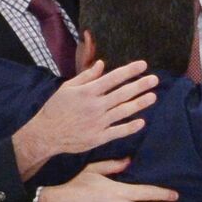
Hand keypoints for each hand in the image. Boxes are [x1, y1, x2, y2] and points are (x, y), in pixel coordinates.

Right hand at [11, 60, 158, 177]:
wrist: (46, 134)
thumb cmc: (56, 108)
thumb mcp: (67, 88)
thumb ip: (86, 76)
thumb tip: (102, 64)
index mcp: (87, 92)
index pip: (113, 78)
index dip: (129, 71)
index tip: (143, 65)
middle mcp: (95, 106)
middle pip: (122, 93)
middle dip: (140, 85)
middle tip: (155, 79)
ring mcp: (98, 122)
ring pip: (123, 111)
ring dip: (140, 103)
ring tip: (153, 97)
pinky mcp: (98, 137)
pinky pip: (118, 131)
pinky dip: (130, 127)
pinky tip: (141, 122)